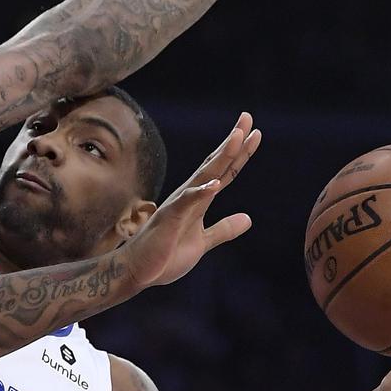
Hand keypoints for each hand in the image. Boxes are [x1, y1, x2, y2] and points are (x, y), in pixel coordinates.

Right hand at [125, 113, 260, 288]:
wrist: (136, 272)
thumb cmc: (164, 256)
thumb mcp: (203, 242)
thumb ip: (224, 229)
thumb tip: (248, 219)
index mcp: (198, 201)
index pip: (223, 172)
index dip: (240, 154)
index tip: (255, 133)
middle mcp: (188, 197)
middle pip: (215, 165)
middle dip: (233, 142)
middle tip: (247, 118)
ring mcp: (178, 206)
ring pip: (204, 176)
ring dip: (221, 156)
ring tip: (238, 137)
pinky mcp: (169, 220)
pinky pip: (186, 203)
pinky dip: (201, 192)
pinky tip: (216, 184)